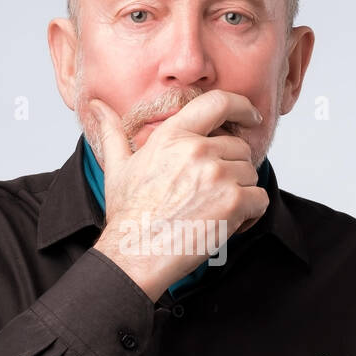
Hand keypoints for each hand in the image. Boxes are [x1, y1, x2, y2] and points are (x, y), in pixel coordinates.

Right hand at [88, 90, 270, 299]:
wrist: (135, 254)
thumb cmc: (128, 214)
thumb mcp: (117, 166)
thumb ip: (112, 132)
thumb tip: (95, 105)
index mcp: (173, 135)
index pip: (218, 102)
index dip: (242, 106)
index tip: (252, 116)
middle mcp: (197, 149)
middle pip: (239, 148)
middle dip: (232, 170)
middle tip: (210, 195)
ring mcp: (217, 175)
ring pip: (250, 175)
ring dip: (240, 194)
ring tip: (213, 211)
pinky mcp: (233, 202)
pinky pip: (260, 199)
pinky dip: (251, 214)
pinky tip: (228, 225)